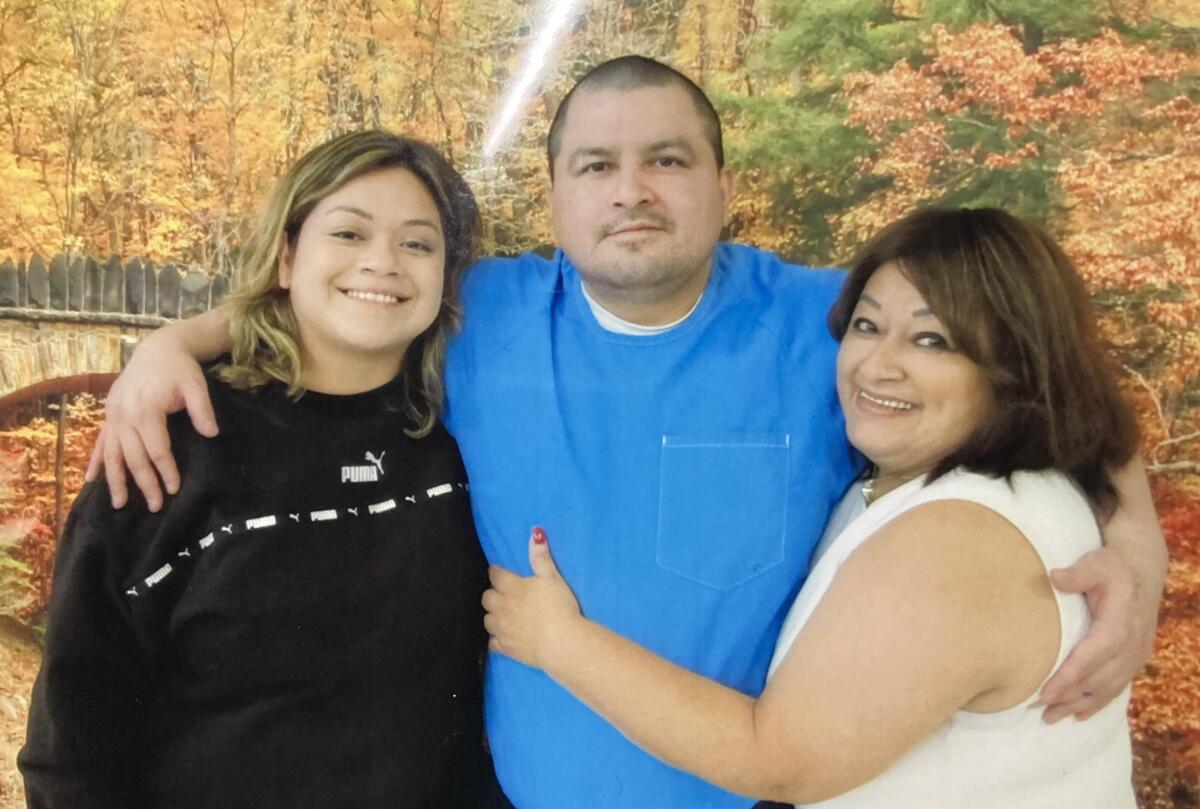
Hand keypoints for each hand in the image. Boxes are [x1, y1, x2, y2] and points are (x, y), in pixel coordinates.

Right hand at [85, 333, 217, 510]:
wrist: (157, 349)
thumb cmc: (179, 369)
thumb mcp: (196, 385)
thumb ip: (202, 409)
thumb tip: (211, 434)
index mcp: (146, 410)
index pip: (157, 450)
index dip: (166, 471)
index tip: (174, 489)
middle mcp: (124, 416)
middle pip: (134, 457)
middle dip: (145, 484)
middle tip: (156, 506)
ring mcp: (113, 416)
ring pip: (112, 454)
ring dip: (115, 480)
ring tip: (119, 504)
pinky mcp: (109, 414)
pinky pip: (99, 442)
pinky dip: (95, 461)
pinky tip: (90, 480)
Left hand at [482, 526, 582, 670]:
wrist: (562, 642)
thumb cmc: (559, 606)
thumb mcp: (552, 578)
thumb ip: (541, 557)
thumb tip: (535, 533)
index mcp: (512, 587)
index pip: (496, 575)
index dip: (496, 573)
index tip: (498, 572)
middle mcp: (502, 607)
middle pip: (487, 598)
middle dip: (492, 594)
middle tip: (502, 594)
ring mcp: (502, 629)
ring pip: (487, 620)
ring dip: (492, 615)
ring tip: (502, 614)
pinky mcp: (506, 648)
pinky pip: (492, 643)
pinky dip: (495, 639)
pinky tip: (502, 637)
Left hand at [1037, 545, 1160, 721]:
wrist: (1143, 570)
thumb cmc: (1113, 567)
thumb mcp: (1096, 564)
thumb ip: (1077, 574)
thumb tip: (1053, 577)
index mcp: (1118, 626)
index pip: (1090, 658)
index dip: (1067, 678)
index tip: (1043, 693)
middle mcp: (1130, 647)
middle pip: (1097, 681)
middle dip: (1067, 698)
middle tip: (1037, 711)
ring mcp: (1135, 655)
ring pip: (1107, 689)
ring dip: (1079, 705)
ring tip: (1051, 718)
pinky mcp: (1135, 659)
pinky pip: (1117, 687)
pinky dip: (1097, 702)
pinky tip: (1078, 714)